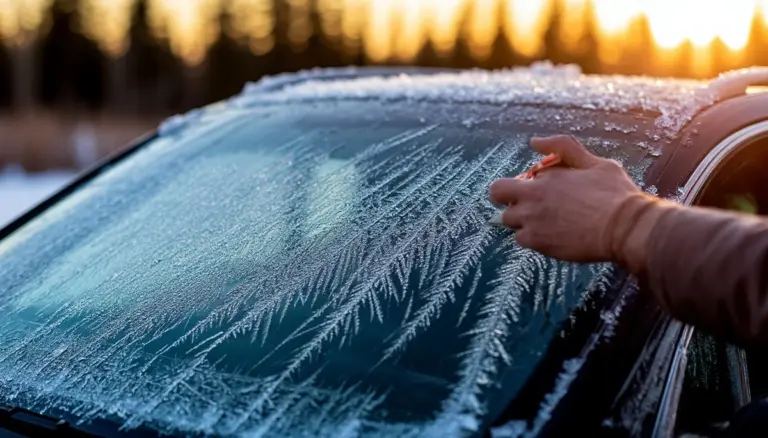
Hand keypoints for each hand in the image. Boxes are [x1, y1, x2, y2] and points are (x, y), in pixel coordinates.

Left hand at [488, 135, 657, 268]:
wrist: (626, 229)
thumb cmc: (615, 194)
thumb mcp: (594, 162)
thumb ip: (563, 148)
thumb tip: (534, 141)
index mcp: (544, 179)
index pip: (511, 179)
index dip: (522, 183)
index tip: (536, 188)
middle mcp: (532, 200)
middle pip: (497, 196)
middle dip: (508, 199)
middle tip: (529, 204)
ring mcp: (532, 223)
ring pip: (508, 221)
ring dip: (521, 219)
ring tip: (548, 221)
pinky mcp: (539, 244)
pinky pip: (521, 240)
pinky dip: (532, 237)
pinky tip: (553, 234)